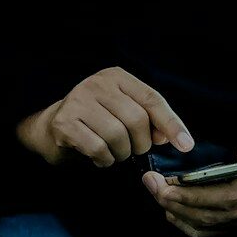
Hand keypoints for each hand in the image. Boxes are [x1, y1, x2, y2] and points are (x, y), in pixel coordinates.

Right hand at [16, 67, 193, 167]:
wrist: (49, 129)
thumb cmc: (94, 122)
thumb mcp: (123, 112)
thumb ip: (148, 120)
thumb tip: (168, 137)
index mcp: (116, 77)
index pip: (152, 99)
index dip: (171, 124)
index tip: (186, 146)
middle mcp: (96, 83)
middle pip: (136, 120)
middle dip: (141, 144)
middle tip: (133, 150)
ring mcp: (78, 101)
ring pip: (118, 136)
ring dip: (121, 154)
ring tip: (114, 153)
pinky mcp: (64, 122)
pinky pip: (99, 149)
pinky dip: (104, 159)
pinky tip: (99, 157)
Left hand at [142, 118, 236, 236]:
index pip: (227, 197)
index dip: (196, 195)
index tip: (169, 185)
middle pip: (212, 214)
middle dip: (177, 202)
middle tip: (151, 184)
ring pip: (207, 225)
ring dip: (176, 212)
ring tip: (154, 191)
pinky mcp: (236, 222)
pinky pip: (208, 231)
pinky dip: (185, 222)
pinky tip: (168, 208)